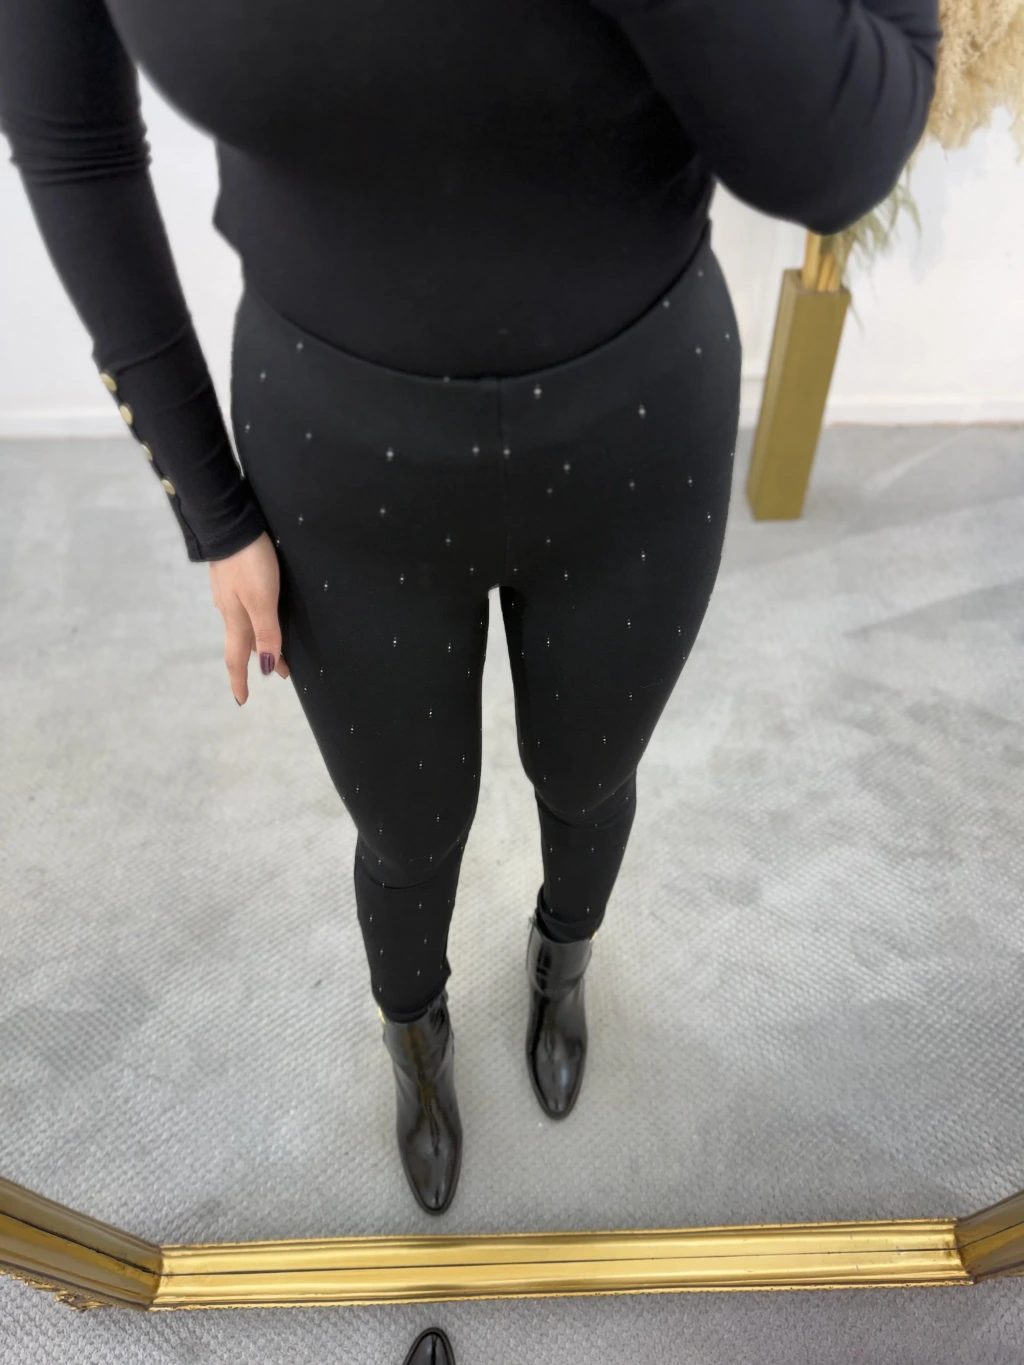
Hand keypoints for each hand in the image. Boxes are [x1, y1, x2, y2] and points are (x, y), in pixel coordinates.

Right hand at [208, 531, 289, 704]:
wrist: (230, 523)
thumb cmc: (249, 562)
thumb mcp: (262, 600)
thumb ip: (266, 632)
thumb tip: (263, 666)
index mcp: (236, 619)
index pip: (236, 658)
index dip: (240, 680)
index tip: (242, 701)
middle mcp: (229, 610)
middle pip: (243, 643)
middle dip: (259, 660)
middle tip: (279, 672)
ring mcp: (229, 593)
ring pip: (244, 625)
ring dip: (258, 640)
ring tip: (275, 647)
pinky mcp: (232, 577)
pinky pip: (243, 608)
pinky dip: (255, 620)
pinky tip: (261, 613)